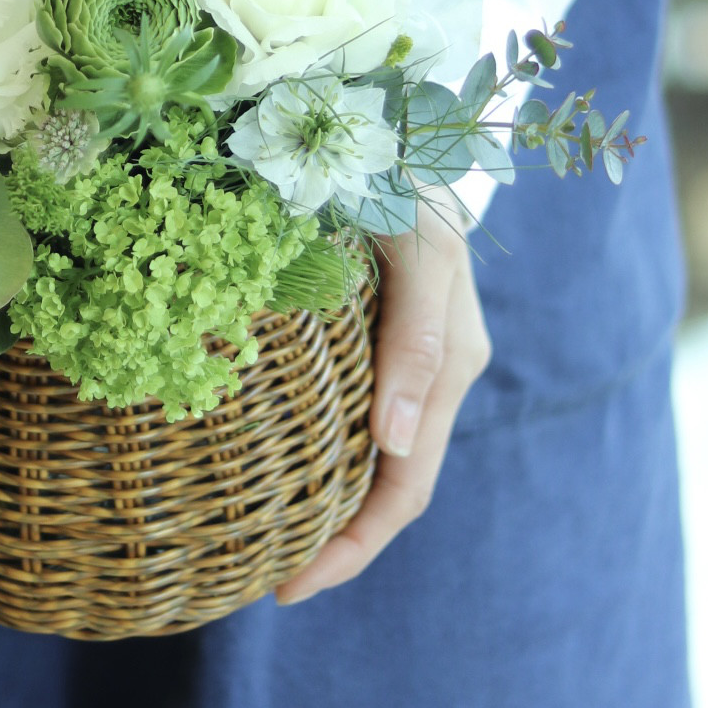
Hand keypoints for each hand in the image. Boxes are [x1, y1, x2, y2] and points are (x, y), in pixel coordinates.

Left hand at [275, 210, 491, 605]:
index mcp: (447, 365)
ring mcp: (399, 354)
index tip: (289, 587)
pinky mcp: (370, 330)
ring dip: (323, 502)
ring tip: (261, 539)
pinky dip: (315, 449)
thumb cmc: (407, 177)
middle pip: (387, 484)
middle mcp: (428, 372)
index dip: (354, 546)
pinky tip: (272, 459)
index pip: (405, 487)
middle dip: (335, 542)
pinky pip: (347, 408)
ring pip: (365, 453)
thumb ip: (416, 339)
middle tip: (264, 580)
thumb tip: (396, 444)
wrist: (394, 121)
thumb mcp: (420, 250)